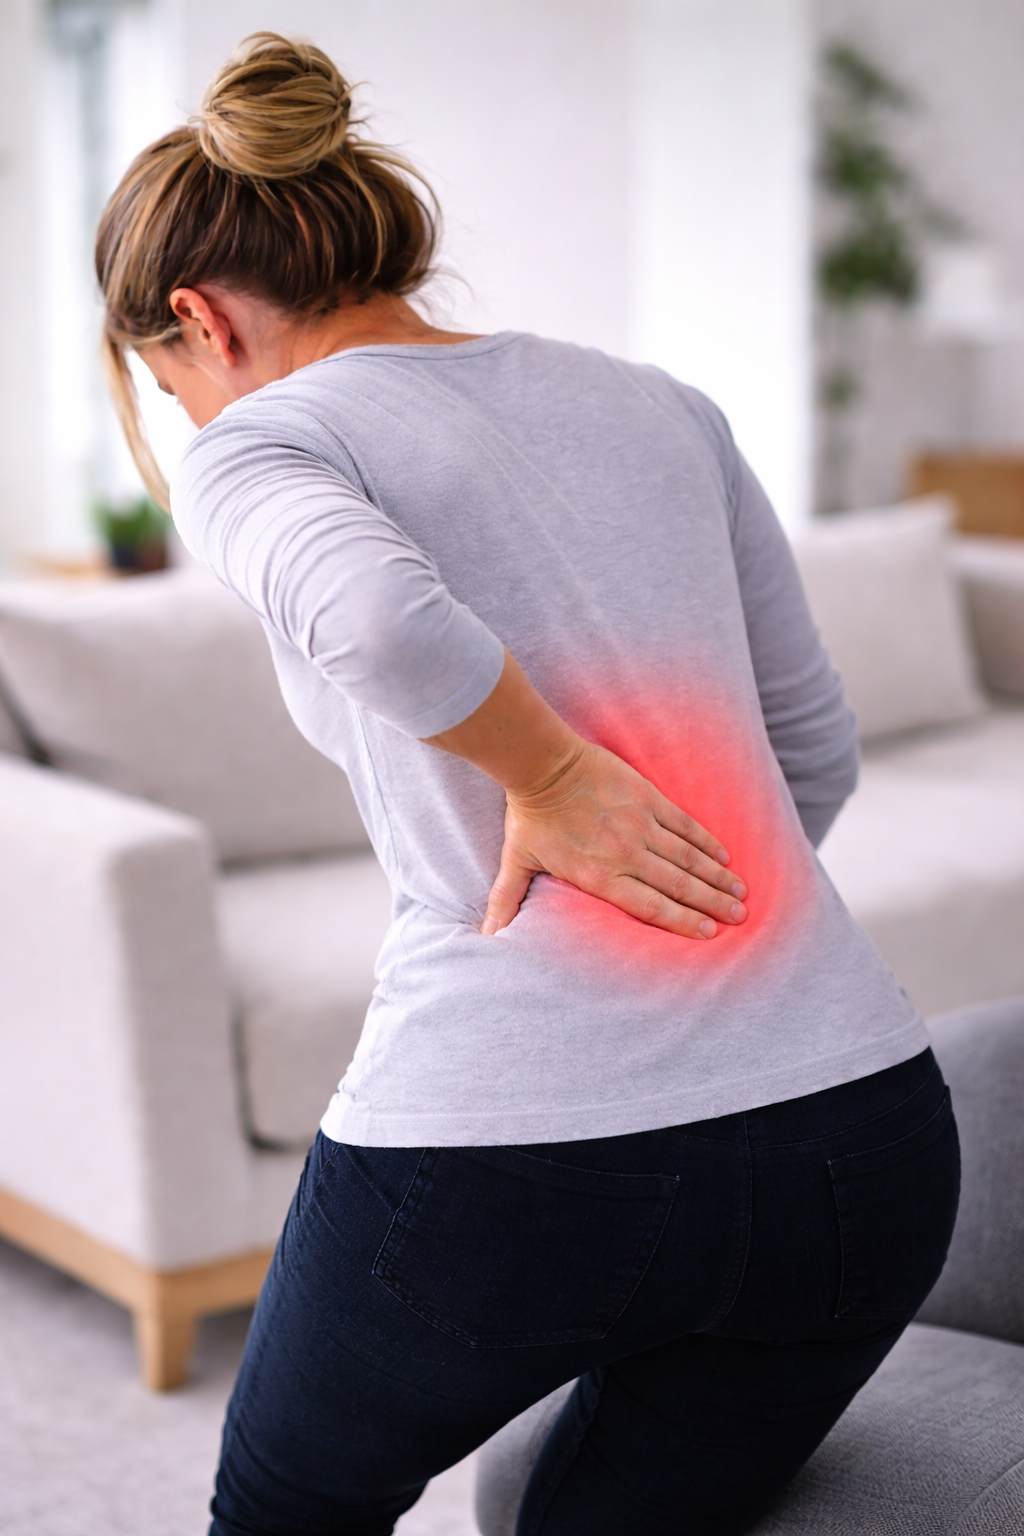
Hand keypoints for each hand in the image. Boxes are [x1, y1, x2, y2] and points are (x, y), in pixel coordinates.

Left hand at [481, 739, 747, 938]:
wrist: (541, 762)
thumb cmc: (528, 815)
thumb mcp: (516, 862)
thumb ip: (506, 901)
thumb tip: (485, 936)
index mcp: (600, 876)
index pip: (650, 906)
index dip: (681, 922)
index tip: (708, 934)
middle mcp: (626, 855)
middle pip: (678, 886)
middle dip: (711, 904)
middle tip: (739, 918)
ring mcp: (640, 825)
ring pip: (688, 858)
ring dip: (717, 877)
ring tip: (741, 893)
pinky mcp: (648, 798)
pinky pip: (684, 825)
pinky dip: (706, 842)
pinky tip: (723, 856)